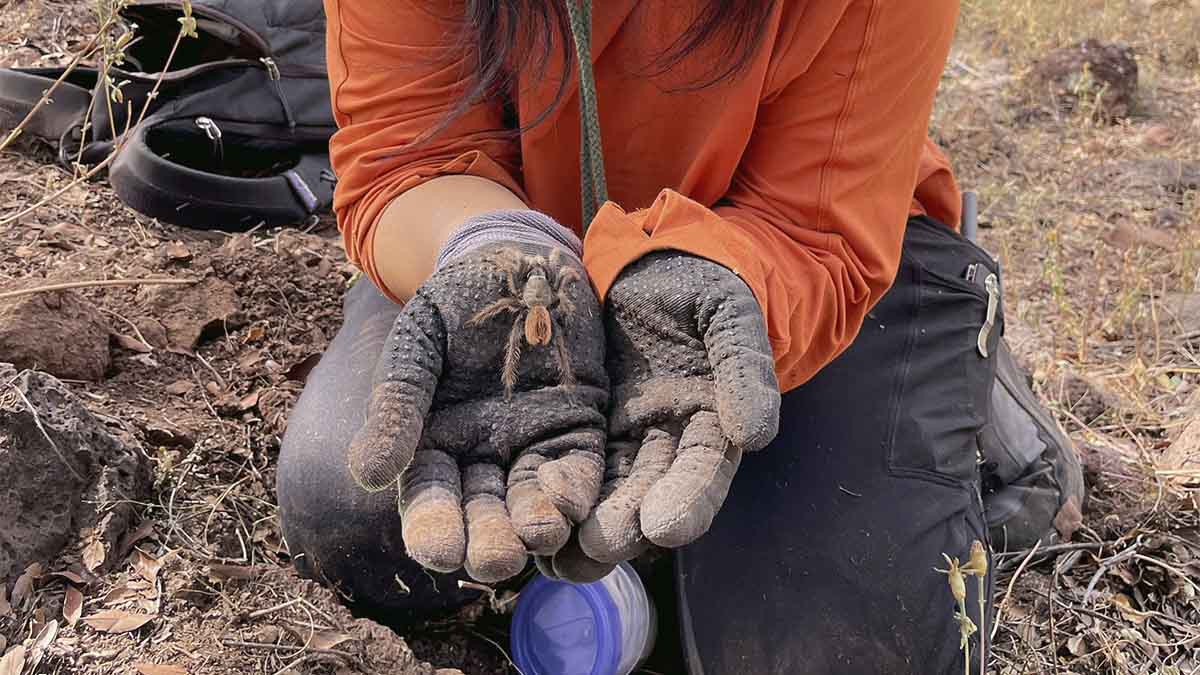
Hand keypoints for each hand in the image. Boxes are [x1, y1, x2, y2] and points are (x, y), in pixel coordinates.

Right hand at [346, 240, 607, 582]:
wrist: (515, 259)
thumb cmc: (453, 302)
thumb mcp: (416, 345)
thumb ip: (398, 404)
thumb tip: (368, 476)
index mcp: (432, 446)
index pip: (430, 502)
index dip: (434, 528)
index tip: (438, 550)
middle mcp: (483, 458)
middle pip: (484, 515)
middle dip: (489, 542)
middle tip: (495, 559)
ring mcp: (533, 445)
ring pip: (532, 503)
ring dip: (535, 526)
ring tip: (537, 536)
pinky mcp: (579, 428)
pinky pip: (577, 469)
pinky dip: (574, 489)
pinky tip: (570, 500)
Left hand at [551, 251, 779, 578]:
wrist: (652, 261)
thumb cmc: (699, 282)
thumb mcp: (727, 313)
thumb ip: (744, 367)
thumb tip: (755, 435)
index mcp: (713, 421)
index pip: (703, 470)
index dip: (688, 499)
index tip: (664, 527)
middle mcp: (670, 442)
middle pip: (651, 494)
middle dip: (627, 524)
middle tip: (598, 545)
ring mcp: (626, 438)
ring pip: (609, 494)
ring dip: (587, 530)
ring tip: (558, 559)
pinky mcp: (586, 428)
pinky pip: (572, 471)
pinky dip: (557, 501)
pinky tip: (533, 529)